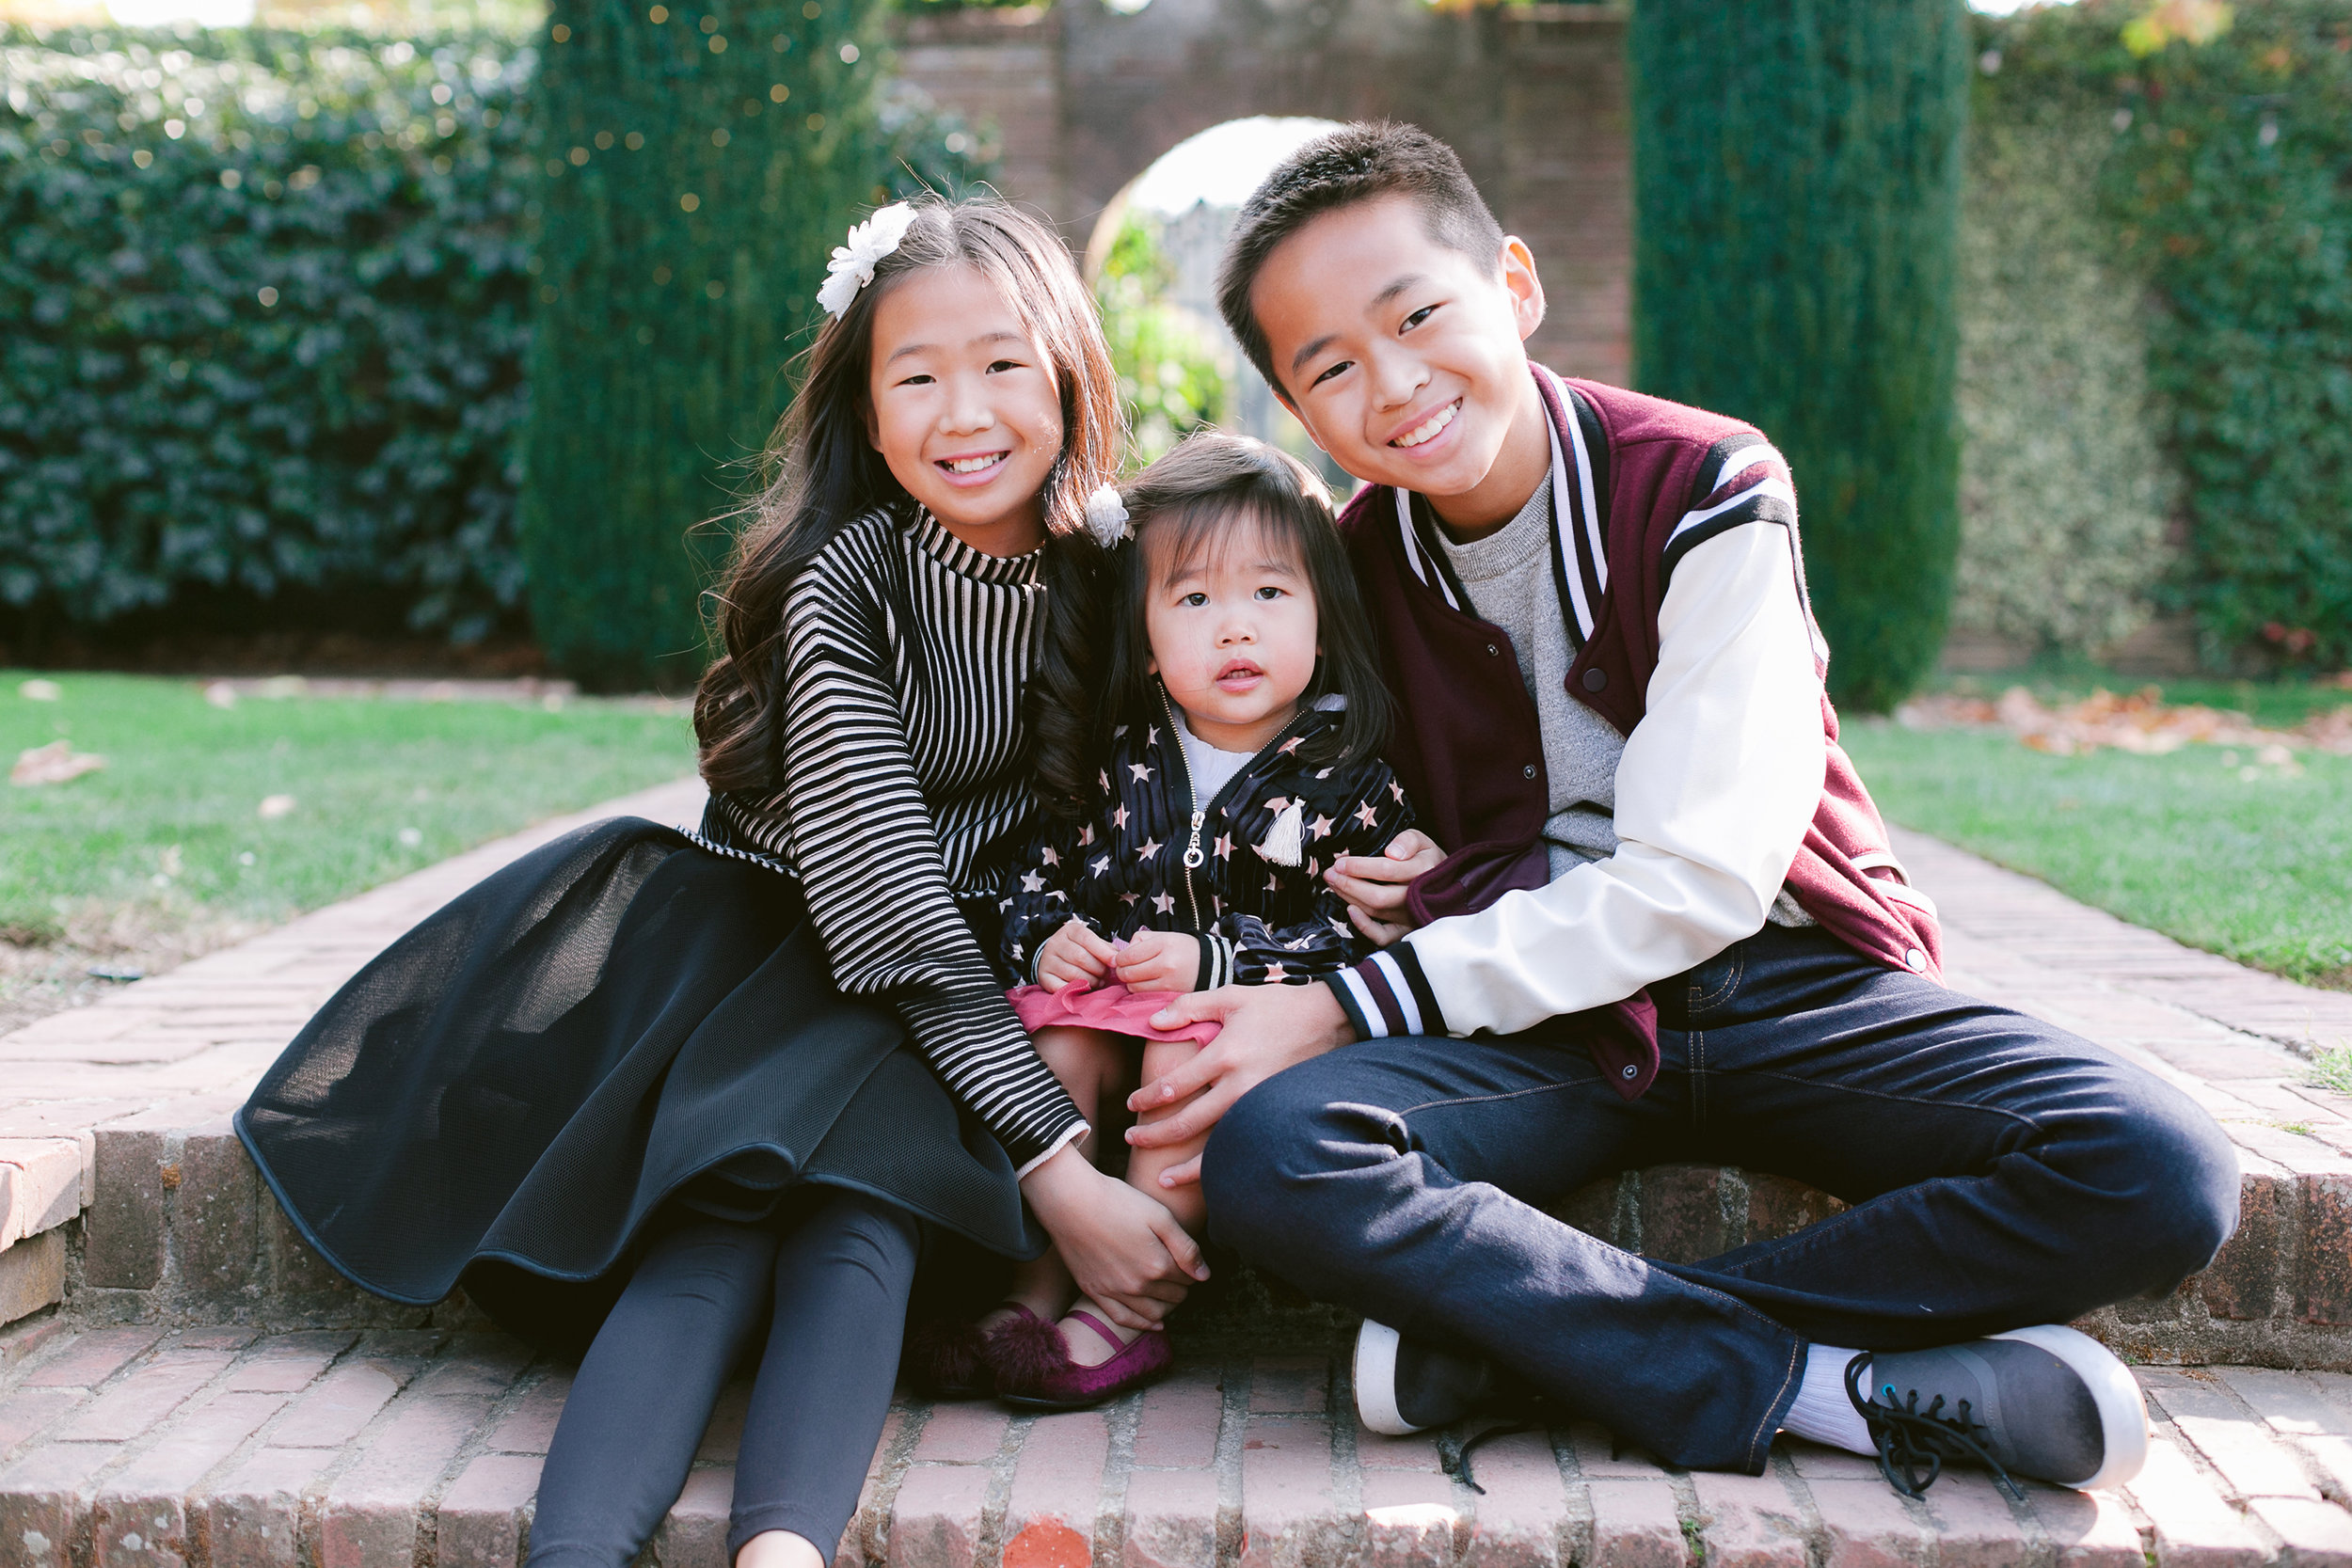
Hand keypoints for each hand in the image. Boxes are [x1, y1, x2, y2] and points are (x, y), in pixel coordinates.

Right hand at [1019, 1144, 1208, 1330]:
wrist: (1071, 1201)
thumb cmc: (1118, 1201)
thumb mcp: (1160, 1216)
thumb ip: (1186, 1248)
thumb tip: (1204, 1276)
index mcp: (1157, 1265)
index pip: (1188, 1278)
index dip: (1192, 1269)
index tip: (1188, 1259)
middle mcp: (1137, 1285)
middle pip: (1173, 1297)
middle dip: (1182, 1287)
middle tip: (1181, 1274)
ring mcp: (1114, 1291)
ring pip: (1153, 1313)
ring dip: (1168, 1307)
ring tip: (1171, 1295)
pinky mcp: (1094, 1291)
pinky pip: (1123, 1319)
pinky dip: (1142, 1325)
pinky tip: (1155, 1325)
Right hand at [1037, 918, 1116, 993]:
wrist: (1053, 957)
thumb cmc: (1079, 949)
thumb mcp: (1091, 942)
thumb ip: (1105, 948)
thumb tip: (1116, 958)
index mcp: (1069, 931)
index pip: (1087, 939)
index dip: (1104, 952)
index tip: (1115, 962)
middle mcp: (1056, 943)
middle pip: (1081, 957)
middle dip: (1098, 969)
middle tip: (1105, 976)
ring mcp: (1047, 960)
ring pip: (1073, 974)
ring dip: (1091, 982)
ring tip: (1098, 982)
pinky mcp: (1043, 977)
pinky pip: (1062, 987)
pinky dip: (1076, 990)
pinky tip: (1084, 989)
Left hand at [1114, 930, 1198, 993]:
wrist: (1211, 965)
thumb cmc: (1184, 949)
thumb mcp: (1164, 936)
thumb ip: (1140, 940)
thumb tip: (1122, 953)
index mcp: (1163, 944)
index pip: (1128, 955)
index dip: (1118, 959)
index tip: (1121, 959)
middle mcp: (1166, 964)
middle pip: (1127, 973)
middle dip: (1121, 971)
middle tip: (1126, 968)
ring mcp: (1168, 982)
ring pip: (1133, 987)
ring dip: (1130, 983)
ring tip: (1138, 976)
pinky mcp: (1170, 996)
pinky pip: (1144, 996)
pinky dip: (1140, 991)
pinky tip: (1146, 984)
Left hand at [1122, 982, 1354, 1182]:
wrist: (1327, 1021)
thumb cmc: (1275, 1006)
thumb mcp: (1229, 997)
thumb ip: (1187, 1007)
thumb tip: (1153, 1023)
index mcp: (1224, 1054)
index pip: (1173, 1086)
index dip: (1147, 1098)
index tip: (1132, 1103)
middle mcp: (1239, 1085)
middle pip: (1188, 1122)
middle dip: (1155, 1135)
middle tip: (1132, 1138)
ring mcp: (1258, 1105)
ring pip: (1215, 1147)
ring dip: (1185, 1167)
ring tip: (1162, 1179)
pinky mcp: (1273, 1115)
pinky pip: (1242, 1147)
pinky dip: (1222, 1168)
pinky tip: (1206, 1178)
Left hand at [1324, 829, 1444, 935]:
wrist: (1447, 885)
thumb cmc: (1428, 860)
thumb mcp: (1422, 841)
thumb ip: (1407, 840)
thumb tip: (1391, 852)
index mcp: (1424, 871)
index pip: (1387, 870)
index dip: (1359, 867)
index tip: (1340, 862)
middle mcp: (1418, 897)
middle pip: (1377, 895)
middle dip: (1348, 884)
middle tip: (1330, 873)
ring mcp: (1411, 916)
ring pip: (1375, 911)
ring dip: (1350, 897)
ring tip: (1334, 883)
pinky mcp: (1405, 930)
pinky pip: (1384, 936)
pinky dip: (1365, 927)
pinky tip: (1350, 910)